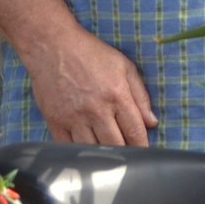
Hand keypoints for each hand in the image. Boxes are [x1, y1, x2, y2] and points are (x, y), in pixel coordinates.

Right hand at [19, 27, 158, 145]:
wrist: (52, 46)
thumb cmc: (91, 54)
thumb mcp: (123, 66)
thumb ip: (140, 95)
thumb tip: (152, 122)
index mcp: (117, 95)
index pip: (135, 131)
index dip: (142, 146)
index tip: (144, 153)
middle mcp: (96, 110)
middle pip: (115, 145)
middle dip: (125, 153)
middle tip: (128, 156)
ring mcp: (74, 118)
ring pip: (92, 150)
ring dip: (103, 156)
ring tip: (108, 157)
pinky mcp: (55, 121)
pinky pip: (68, 147)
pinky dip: (79, 154)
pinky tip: (85, 153)